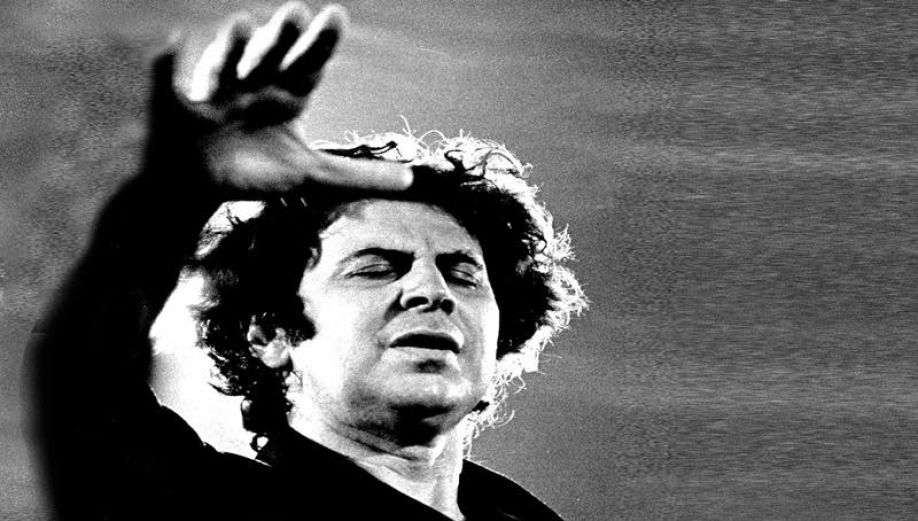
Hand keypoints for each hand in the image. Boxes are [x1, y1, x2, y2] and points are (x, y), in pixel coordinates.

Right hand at [147, 2, 410, 197]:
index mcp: (285, 94)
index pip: (307, 64)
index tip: (335, 15)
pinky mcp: (180, 108)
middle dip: (281, 38)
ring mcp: (216, 94)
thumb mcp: (312, 175)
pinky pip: (170, 83)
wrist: (203, 189)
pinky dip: (168, 65)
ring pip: (226, 67)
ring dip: (232, 47)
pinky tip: (172, 42)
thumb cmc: (256, 173)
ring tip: (242, 25)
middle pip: (269, 59)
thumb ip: (359, 175)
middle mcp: (253, 85)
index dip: (319, 43)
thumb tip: (414, 179)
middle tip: (297, 12)